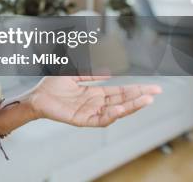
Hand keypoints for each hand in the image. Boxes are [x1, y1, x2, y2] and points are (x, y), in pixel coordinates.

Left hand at [29, 76, 161, 126]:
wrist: (36, 96)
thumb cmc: (52, 86)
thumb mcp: (74, 74)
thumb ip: (91, 72)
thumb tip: (110, 71)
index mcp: (95, 94)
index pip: (120, 92)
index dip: (136, 90)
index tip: (152, 87)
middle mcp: (95, 104)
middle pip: (122, 101)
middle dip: (139, 97)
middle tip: (156, 92)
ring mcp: (90, 112)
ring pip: (115, 112)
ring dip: (131, 106)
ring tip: (146, 100)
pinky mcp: (82, 120)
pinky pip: (100, 120)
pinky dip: (111, 115)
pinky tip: (121, 108)